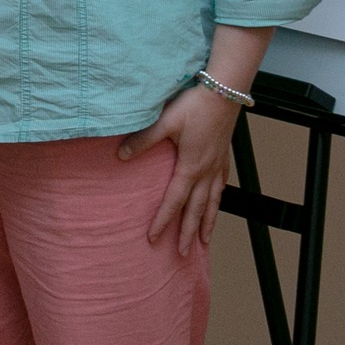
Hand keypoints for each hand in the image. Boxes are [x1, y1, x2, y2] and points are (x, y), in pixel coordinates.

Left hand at [120, 83, 239, 253]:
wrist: (224, 91)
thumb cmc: (194, 105)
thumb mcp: (164, 121)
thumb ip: (142, 140)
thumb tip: (120, 156)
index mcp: (190, 167)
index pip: (174, 201)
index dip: (164, 221)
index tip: (154, 238)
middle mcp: (206, 171)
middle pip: (196, 209)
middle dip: (188, 232)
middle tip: (182, 253)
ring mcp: (218, 164)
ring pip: (213, 201)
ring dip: (207, 221)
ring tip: (205, 240)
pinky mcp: (224, 155)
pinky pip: (221, 185)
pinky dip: (218, 199)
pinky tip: (216, 202)